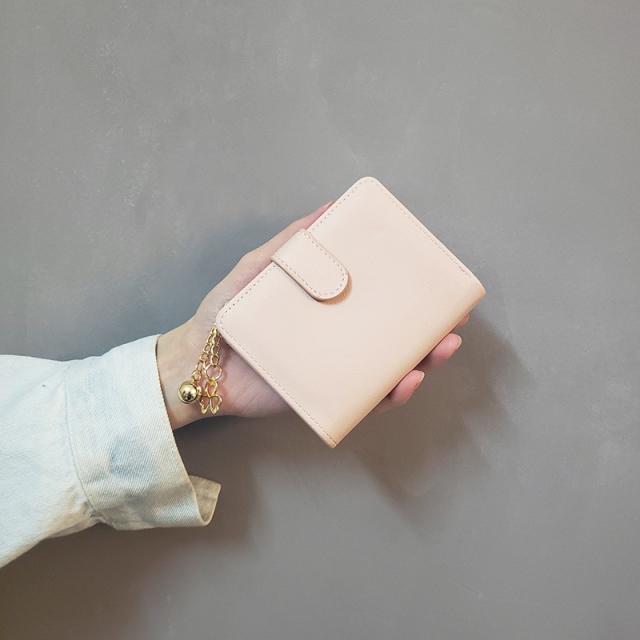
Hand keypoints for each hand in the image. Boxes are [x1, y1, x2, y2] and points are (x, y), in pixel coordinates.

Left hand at [157, 201, 468, 429]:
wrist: (196, 363)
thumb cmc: (226, 313)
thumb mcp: (257, 267)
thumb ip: (290, 243)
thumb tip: (328, 208)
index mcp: (330, 308)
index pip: (379, 302)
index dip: (412, 297)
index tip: (437, 288)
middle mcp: (338, 338)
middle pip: (393, 338)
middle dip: (429, 335)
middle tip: (451, 326)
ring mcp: (333, 369)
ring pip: (387, 370)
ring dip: (420, 364)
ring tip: (436, 353)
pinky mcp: (323, 397)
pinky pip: (363, 401)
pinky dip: (388, 395)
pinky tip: (403, 383)